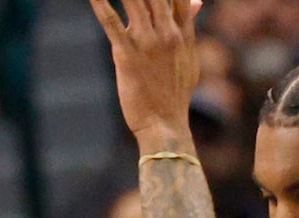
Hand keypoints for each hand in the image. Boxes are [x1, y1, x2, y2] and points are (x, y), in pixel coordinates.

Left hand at [86, 0, 204, 153]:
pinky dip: (101, 3)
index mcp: (182, 29)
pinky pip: (111, 22)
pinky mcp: (126, 54)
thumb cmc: (175, 92)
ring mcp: (147, 41)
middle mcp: (167, 31)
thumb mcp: (189, 56)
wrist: (165, 124)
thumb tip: (196, 0)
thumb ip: (189, 24)